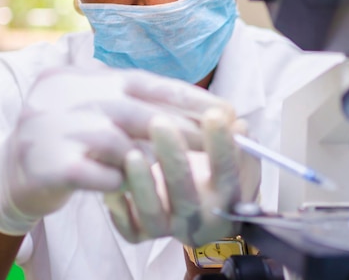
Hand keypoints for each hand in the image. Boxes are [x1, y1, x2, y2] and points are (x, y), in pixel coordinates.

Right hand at [0, 66, 232, 235]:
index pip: (145, 82)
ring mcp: (54, 128)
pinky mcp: (49, 164)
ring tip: (176, 170)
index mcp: (82, 77)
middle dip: (185, 129)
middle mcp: (67, 96)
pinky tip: (131, 186)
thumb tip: (199, 108)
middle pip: (138, 112)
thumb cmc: (68, 137)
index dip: (189, 98)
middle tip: (219, 143)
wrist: (11, 172)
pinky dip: (122, 182)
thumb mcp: (94, 105)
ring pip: (122, 144)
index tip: (226, 110)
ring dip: (153, 159)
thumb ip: (132, 99)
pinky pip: (101, 176)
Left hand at [104, 108, 260, 246]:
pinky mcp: (143, 233)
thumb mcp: (238, 156)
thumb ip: (238, 141)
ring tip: (132, 154)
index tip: (214, 114)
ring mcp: (170, 227)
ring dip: (142, 185)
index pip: (226, 171)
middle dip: (173, 158)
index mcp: (226, 197)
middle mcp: (199, 217)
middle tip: (160, 123)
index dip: (221, 144)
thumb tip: (237, 125)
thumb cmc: (217, 171)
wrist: (204, 211)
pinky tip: (111, 179)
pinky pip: (128, 229)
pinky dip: (117, 208)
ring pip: (154, 214)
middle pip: (186, 194)